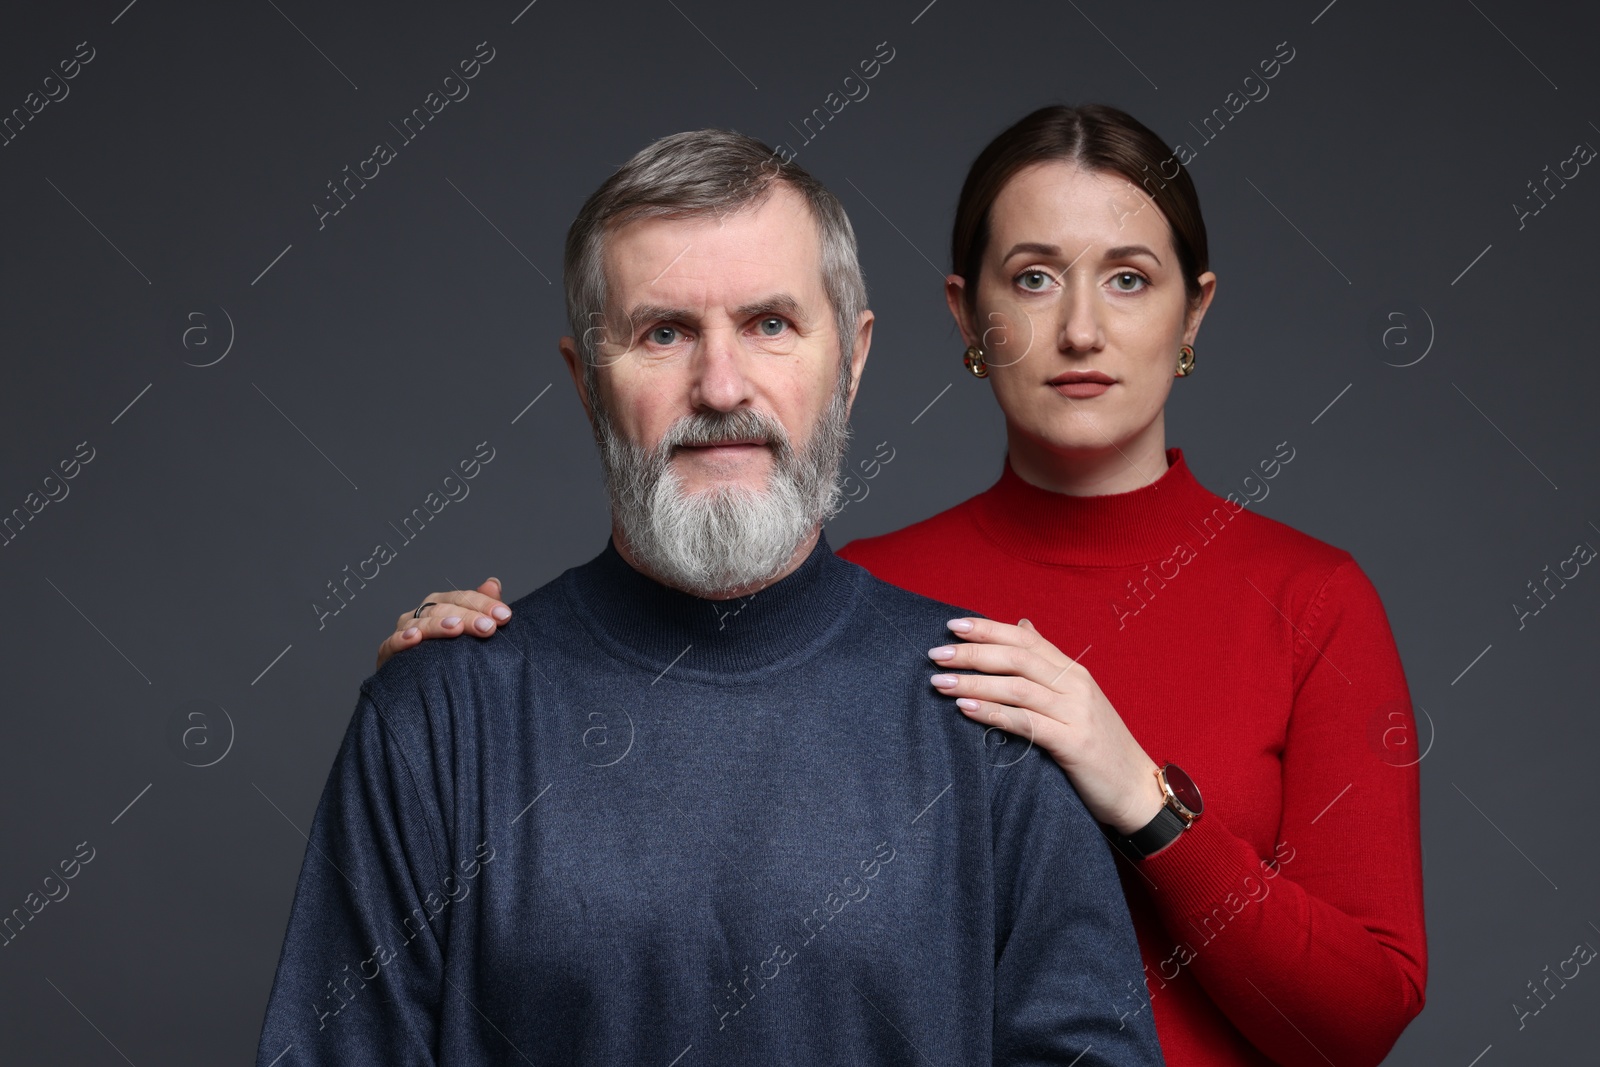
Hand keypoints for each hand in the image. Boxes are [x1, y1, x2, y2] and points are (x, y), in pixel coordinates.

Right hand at [377, 578, 509, 669]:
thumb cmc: (451, 656)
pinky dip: (402, 639)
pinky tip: (415, 638)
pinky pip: (392, 643)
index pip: (462, 598)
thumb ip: (481, 608)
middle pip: (444, 609)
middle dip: (468, 617)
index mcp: (441, 606)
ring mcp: (404, 632)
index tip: (504, 616)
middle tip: (489, 628)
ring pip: (421, 623)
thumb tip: (493, 583)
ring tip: (456, 629)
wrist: (423, 691)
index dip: (483, 604)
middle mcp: (421, 615)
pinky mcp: (388, 652)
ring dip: (439, 625)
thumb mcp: (471, 633)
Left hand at [928, 617, 1166, 834]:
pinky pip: (1026, 723)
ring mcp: (1076, 713)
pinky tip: (965, 710)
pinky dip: (993, 713)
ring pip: (1017, 687)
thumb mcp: (1076, 697)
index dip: (989, 628)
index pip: (1026, 638)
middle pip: (1017, 658)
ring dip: (974, 683)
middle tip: (936, 654)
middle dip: (973, 653)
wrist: (1136, 790)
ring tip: (941, 682)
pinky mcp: (1074, 743)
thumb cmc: (1099, 745)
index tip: (953, 626)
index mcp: (1074, 671)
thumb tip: (1023, 623)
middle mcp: (1076, 685)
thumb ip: (1048, 663)